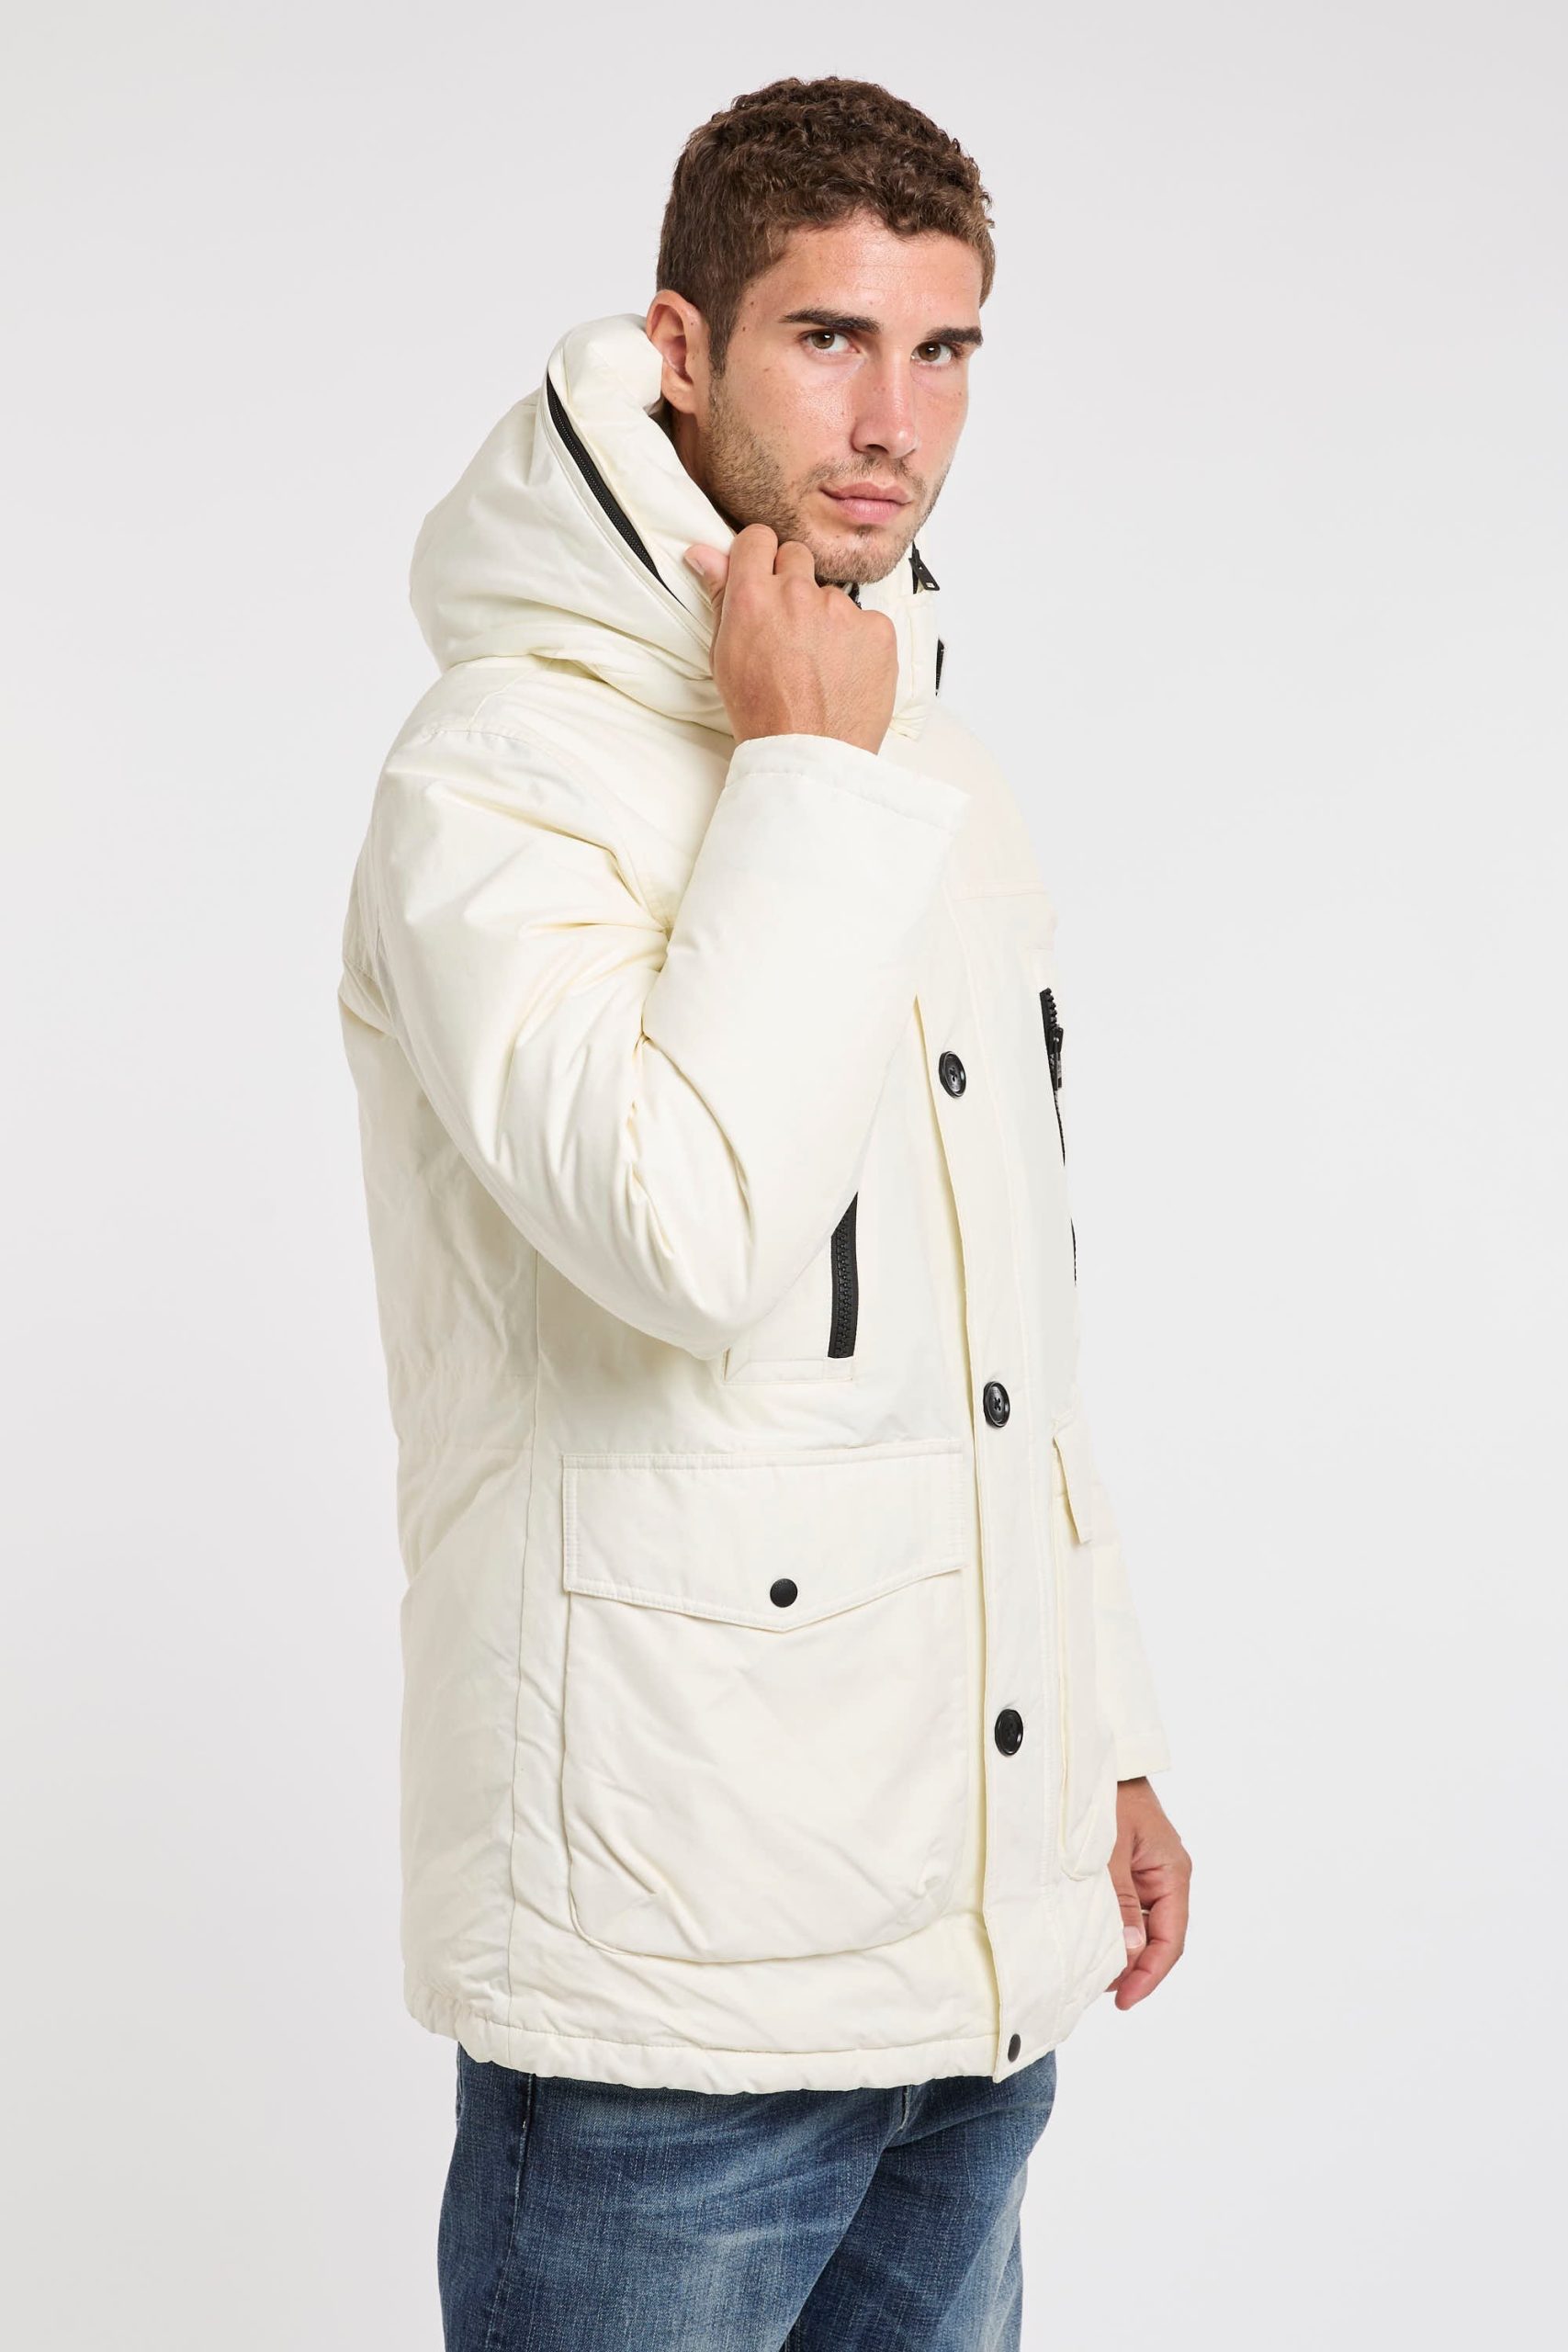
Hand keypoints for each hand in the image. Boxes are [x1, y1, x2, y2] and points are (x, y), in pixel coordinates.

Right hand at [683, 524, 898, 755]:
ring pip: (832, 595)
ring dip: (825, 618)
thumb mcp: (725, 655)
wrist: (809, 756)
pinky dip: (858, 641)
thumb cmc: (762, 713)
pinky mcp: (877, 629)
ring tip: (819, 662)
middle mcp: (798, 594)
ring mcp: (842, 610)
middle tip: (790, 627)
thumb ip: (720, 597)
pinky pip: (866, 621)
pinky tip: (845, 671)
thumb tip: (703, 553)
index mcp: (754, 597)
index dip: (759, 556)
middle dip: (792, 582)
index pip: (758, 539)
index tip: (762, 574)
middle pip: (797, 557)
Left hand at [1105, 1776, 1190, 2008]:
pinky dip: (1109, 1925)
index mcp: (1172, 1872)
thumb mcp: (1110, 1849)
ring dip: (1119, 1947)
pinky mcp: (1124, 1866)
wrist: (1087, 1754)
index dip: (1149, 1974)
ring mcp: (1144, 1872)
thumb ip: (1118, 1900)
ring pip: (1138, 1925)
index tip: (1124, 1999)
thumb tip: (1129, 1951)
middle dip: (1131, 1966)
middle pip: (1155, 1938)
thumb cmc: (1106, 1792)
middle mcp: (1164, 1876)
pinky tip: (1087, 1937)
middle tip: (1097, 1988)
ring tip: (1089, 1967)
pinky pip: (1123, 1907)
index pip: (1170, 1940)